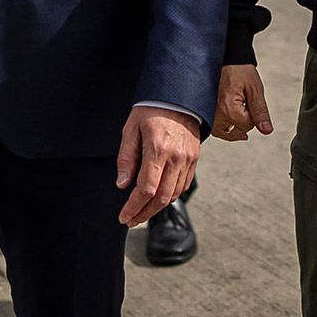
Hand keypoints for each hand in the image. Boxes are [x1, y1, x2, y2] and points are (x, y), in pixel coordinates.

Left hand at [116, 104, 201, 225]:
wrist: (179, 95)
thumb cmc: (152, 109)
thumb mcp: (131, 129)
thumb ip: (127, 158)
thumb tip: (122, 185)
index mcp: (158, 149)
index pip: (146, 189)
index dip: (134, 207)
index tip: (124, 217)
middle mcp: (176, 157)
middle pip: (162, 197)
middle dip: (144, 213)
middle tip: (131, 220)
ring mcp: (188, 159)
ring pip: (174, 194)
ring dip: (157, 208)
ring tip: (142, 212)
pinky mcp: (194, 158)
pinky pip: (184, 185)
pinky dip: (171, 196)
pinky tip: (159, 197)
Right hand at [213, 64, 273, 140]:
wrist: (228, 60)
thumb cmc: (241, 72)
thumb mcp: (255, 90)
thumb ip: (260, 112)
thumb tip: (266, 130)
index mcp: (228, 108)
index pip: (247, 126)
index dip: (254, 116)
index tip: (251, 103)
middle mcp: (215, 113)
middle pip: (235, 132)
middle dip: (243, 123)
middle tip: (245, 107)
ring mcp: (208, 113)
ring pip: (223, 133)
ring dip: (233, 130)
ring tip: (240, 116)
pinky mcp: (206, 111)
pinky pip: (214, 128)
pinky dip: (223, 128)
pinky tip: (231, 122)